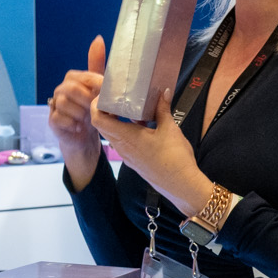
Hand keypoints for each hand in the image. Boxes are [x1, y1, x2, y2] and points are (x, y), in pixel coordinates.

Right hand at [48, 35, 106, 187]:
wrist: (85, 138)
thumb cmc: (93, 111)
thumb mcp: (100, 89)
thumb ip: (98, 65)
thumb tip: (98, 38)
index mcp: (73, 80)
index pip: (81, 76)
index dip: (94, 84)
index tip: (105, 93)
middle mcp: (61, 90)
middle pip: (70, 89)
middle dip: (86, 100)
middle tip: (96, 109)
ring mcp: (54, 106)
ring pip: (64, 104)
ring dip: (81, 113)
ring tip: (89, 120)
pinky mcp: (52, 121)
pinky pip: (58, 118)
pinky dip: (72, 124)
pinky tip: (80, 127)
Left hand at [90, 85, 209, 216]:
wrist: (181, 185)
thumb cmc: (174, 158)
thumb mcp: (169, 128)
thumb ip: (163, 108)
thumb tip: (163, 92)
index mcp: (126, 137)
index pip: (98, 120)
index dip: (97, 105)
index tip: (106, 94)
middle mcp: (122, 147)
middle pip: (103, 126)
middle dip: (106, 110)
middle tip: (117, 96)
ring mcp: (127, 155)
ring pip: (113, 134)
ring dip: (117, 120)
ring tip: (130, 107)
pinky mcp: (134, 160)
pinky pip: (123, 142)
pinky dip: (126, 130)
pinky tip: (142, 123)